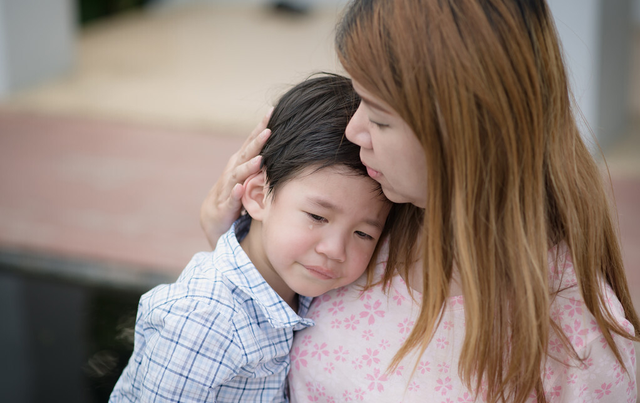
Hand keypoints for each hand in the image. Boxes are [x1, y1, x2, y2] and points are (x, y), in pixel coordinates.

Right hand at [200, 108, 272, 247]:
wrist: (215, 215)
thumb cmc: (236, 190)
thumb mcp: (250, 173)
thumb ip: (262, 159)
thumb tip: (284, 144)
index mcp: (241, 162)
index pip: (252, 142)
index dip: (261, 128)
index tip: (272, 112)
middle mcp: (233, 170)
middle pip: (246, 154)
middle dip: (257, 142)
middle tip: (269, 130)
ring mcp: (229, 187)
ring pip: (239, 175)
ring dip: (248, 167)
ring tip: (260, 160)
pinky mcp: (226, 205)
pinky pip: (232, 199)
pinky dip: (236, 193)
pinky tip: (240, 188)